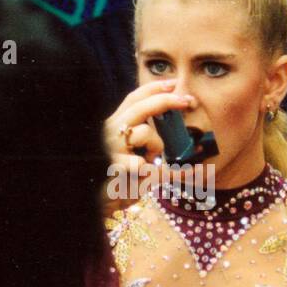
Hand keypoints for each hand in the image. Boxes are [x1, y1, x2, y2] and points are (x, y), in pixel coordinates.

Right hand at [102, 80, 194, 211]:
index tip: (174, 83)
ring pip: (146, 132)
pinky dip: (153, 169)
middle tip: (186, 101)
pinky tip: (146, 173)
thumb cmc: (122, 179)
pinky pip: (145, 162)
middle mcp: (110, 132)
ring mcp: (111, 147)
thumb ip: (153, 143)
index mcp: (115, 125)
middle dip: (165, 100)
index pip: (133, 99)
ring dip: (155, 148)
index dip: (153, 88)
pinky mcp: (115, 165)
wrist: (100, 203)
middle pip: (140, 107)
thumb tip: (183, 138)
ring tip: (148, 163)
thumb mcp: (137, 157)